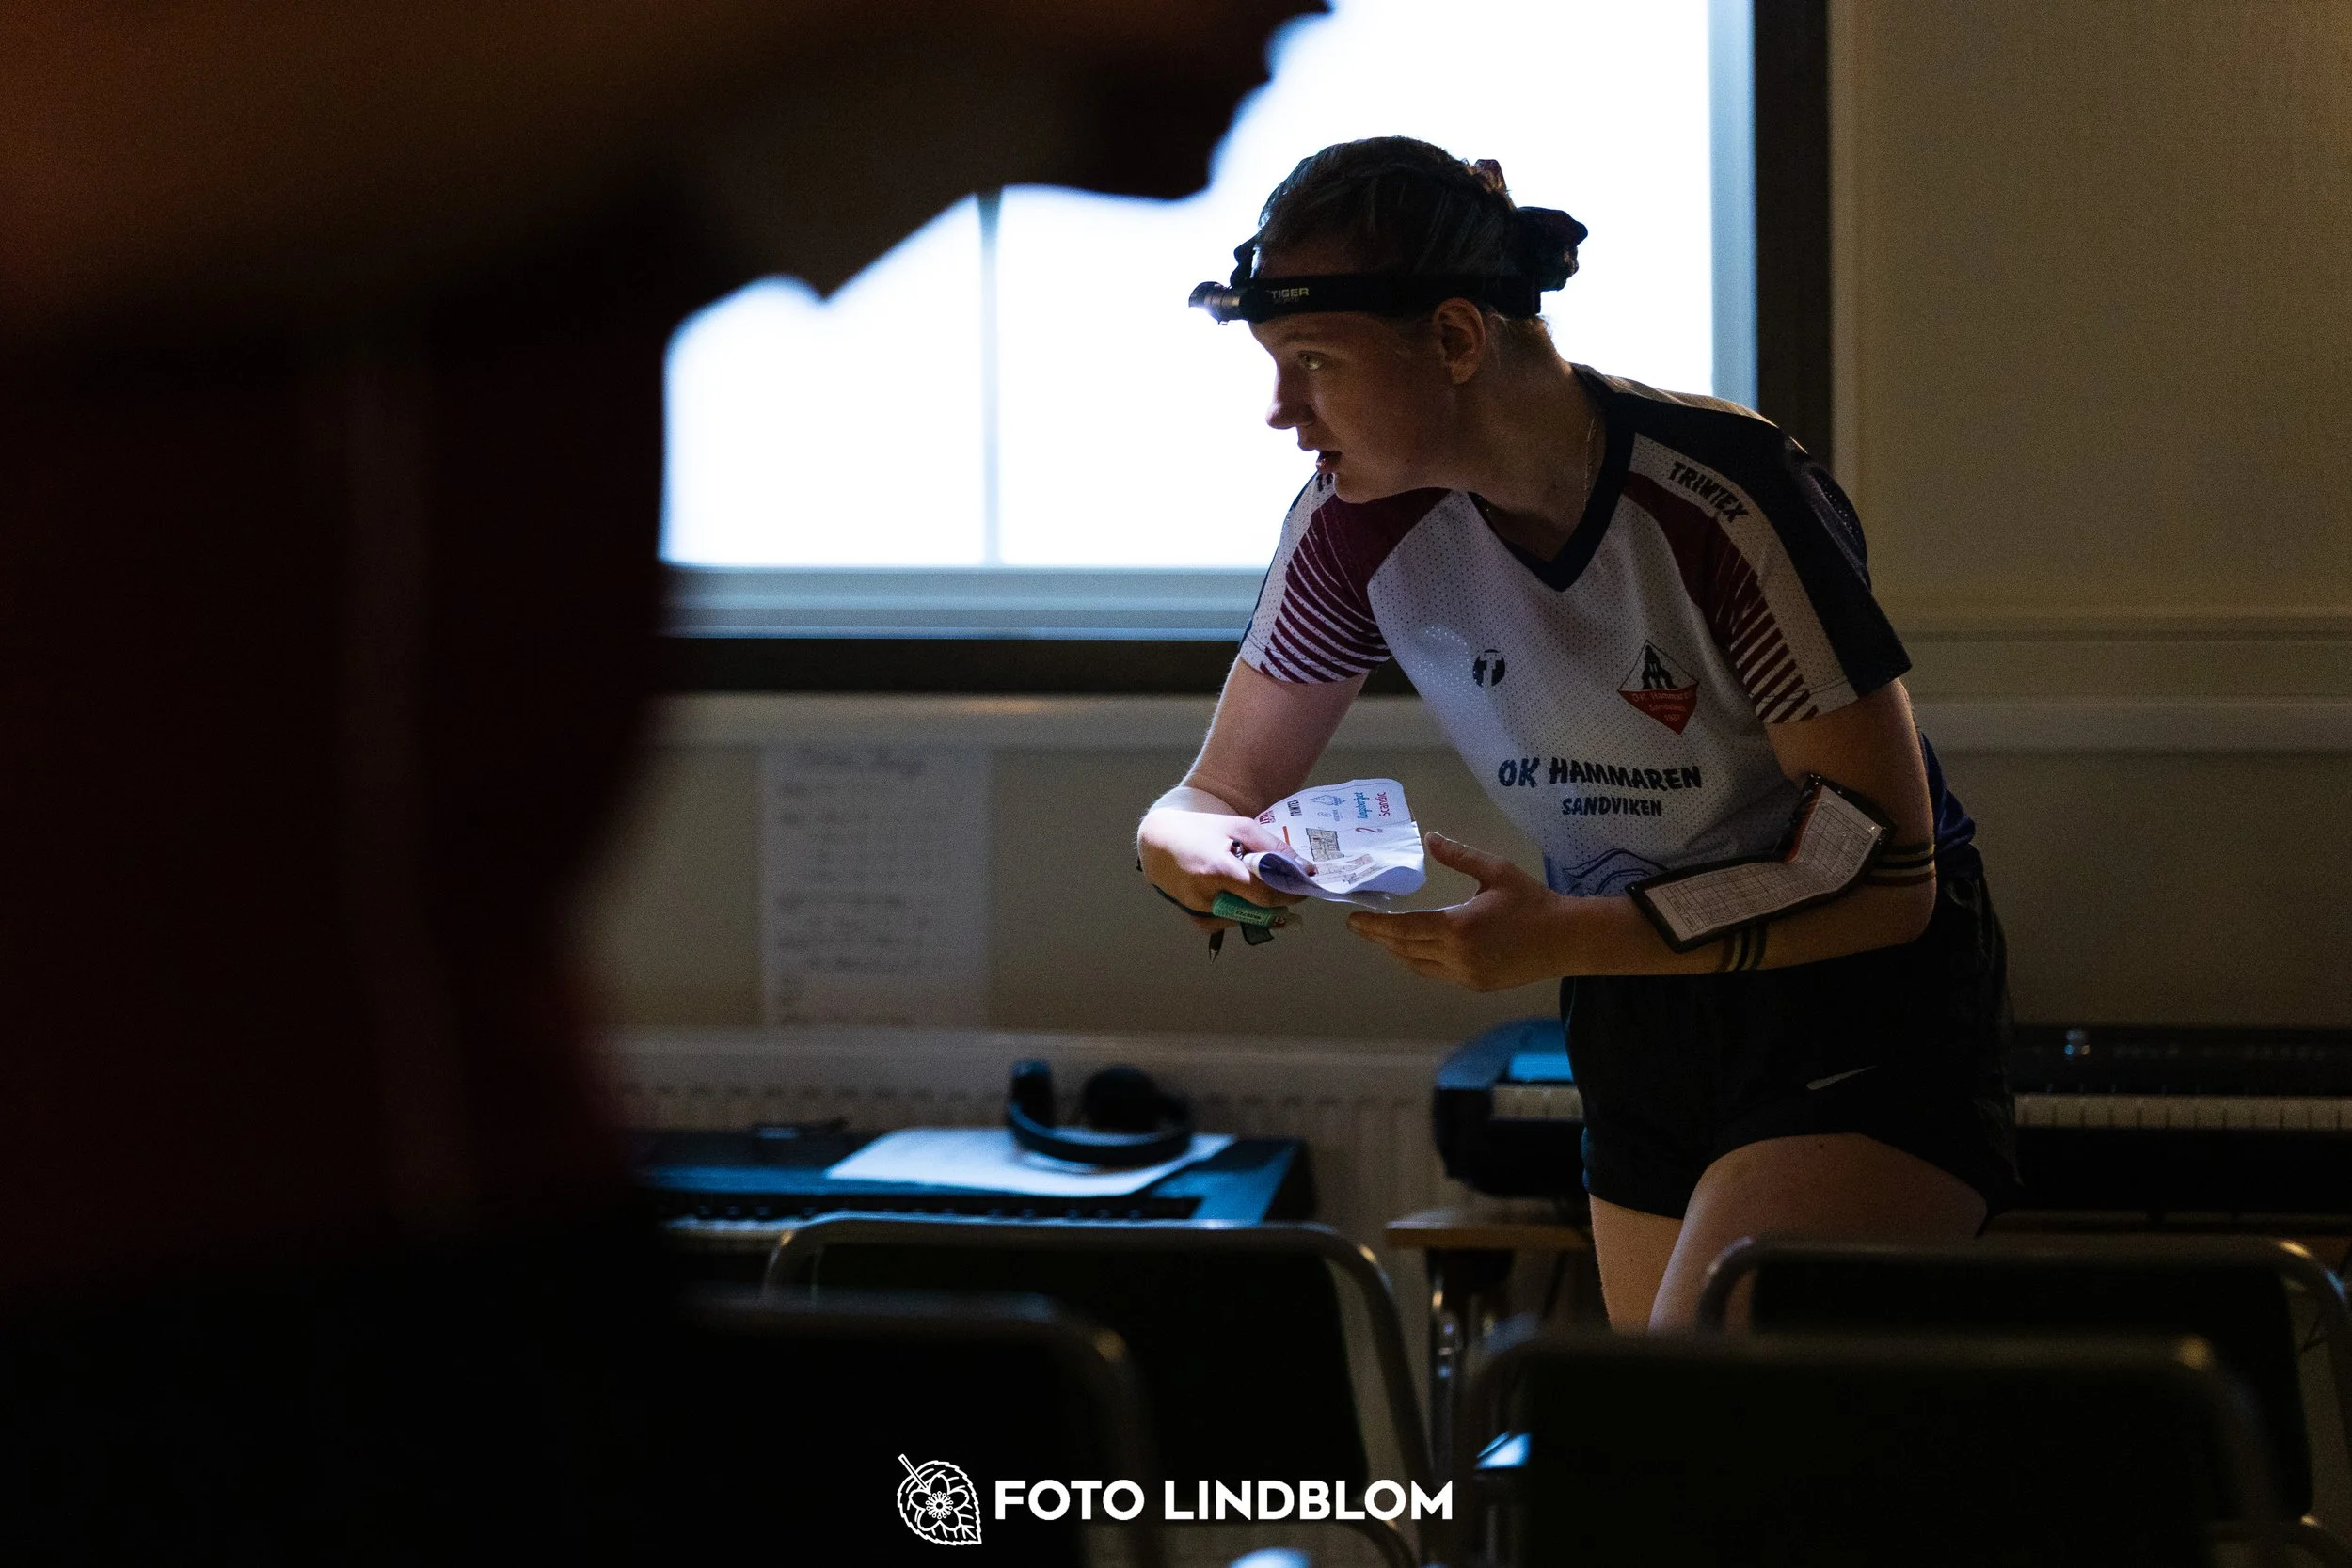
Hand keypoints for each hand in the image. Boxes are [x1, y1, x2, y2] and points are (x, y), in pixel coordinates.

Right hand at [1137, 806, 1305, 930]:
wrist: (1160, 840)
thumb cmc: (1202, 829)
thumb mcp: (1239, 827)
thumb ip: (1272, 847)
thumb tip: (1304, 867)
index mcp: (1217, 870)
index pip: (1264, 894)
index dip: (1289, 893)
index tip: (1304, 887)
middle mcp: (1205, 896)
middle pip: (1257, 911)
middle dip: (1279, 902)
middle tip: (1289, 888)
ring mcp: (1198, 910)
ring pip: (1244, 918)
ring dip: (1258, 905)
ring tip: (1255, 884)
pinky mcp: (1194, 917)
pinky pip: (1228, 922)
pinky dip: (1238, 911)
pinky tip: (1235, 894)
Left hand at [1347, 833, 1576, 989]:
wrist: (1565, 939)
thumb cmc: (1532, 901)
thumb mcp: (1495, 870)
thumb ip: (1459, 856)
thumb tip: (1429, 838)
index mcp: (1458, 927)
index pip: (1404, 928)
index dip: (1376, 925)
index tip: (1354, 919)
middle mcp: (1456, 956)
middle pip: (1405, 949)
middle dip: (1379, 938)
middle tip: (1359, 926)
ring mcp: (1465, 975)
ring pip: (1418, 965)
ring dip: (1396, 951)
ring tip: (1380, 936)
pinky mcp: (1476, 985)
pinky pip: (1436, 974)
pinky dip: (1418, 962)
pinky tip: (1412, 950)